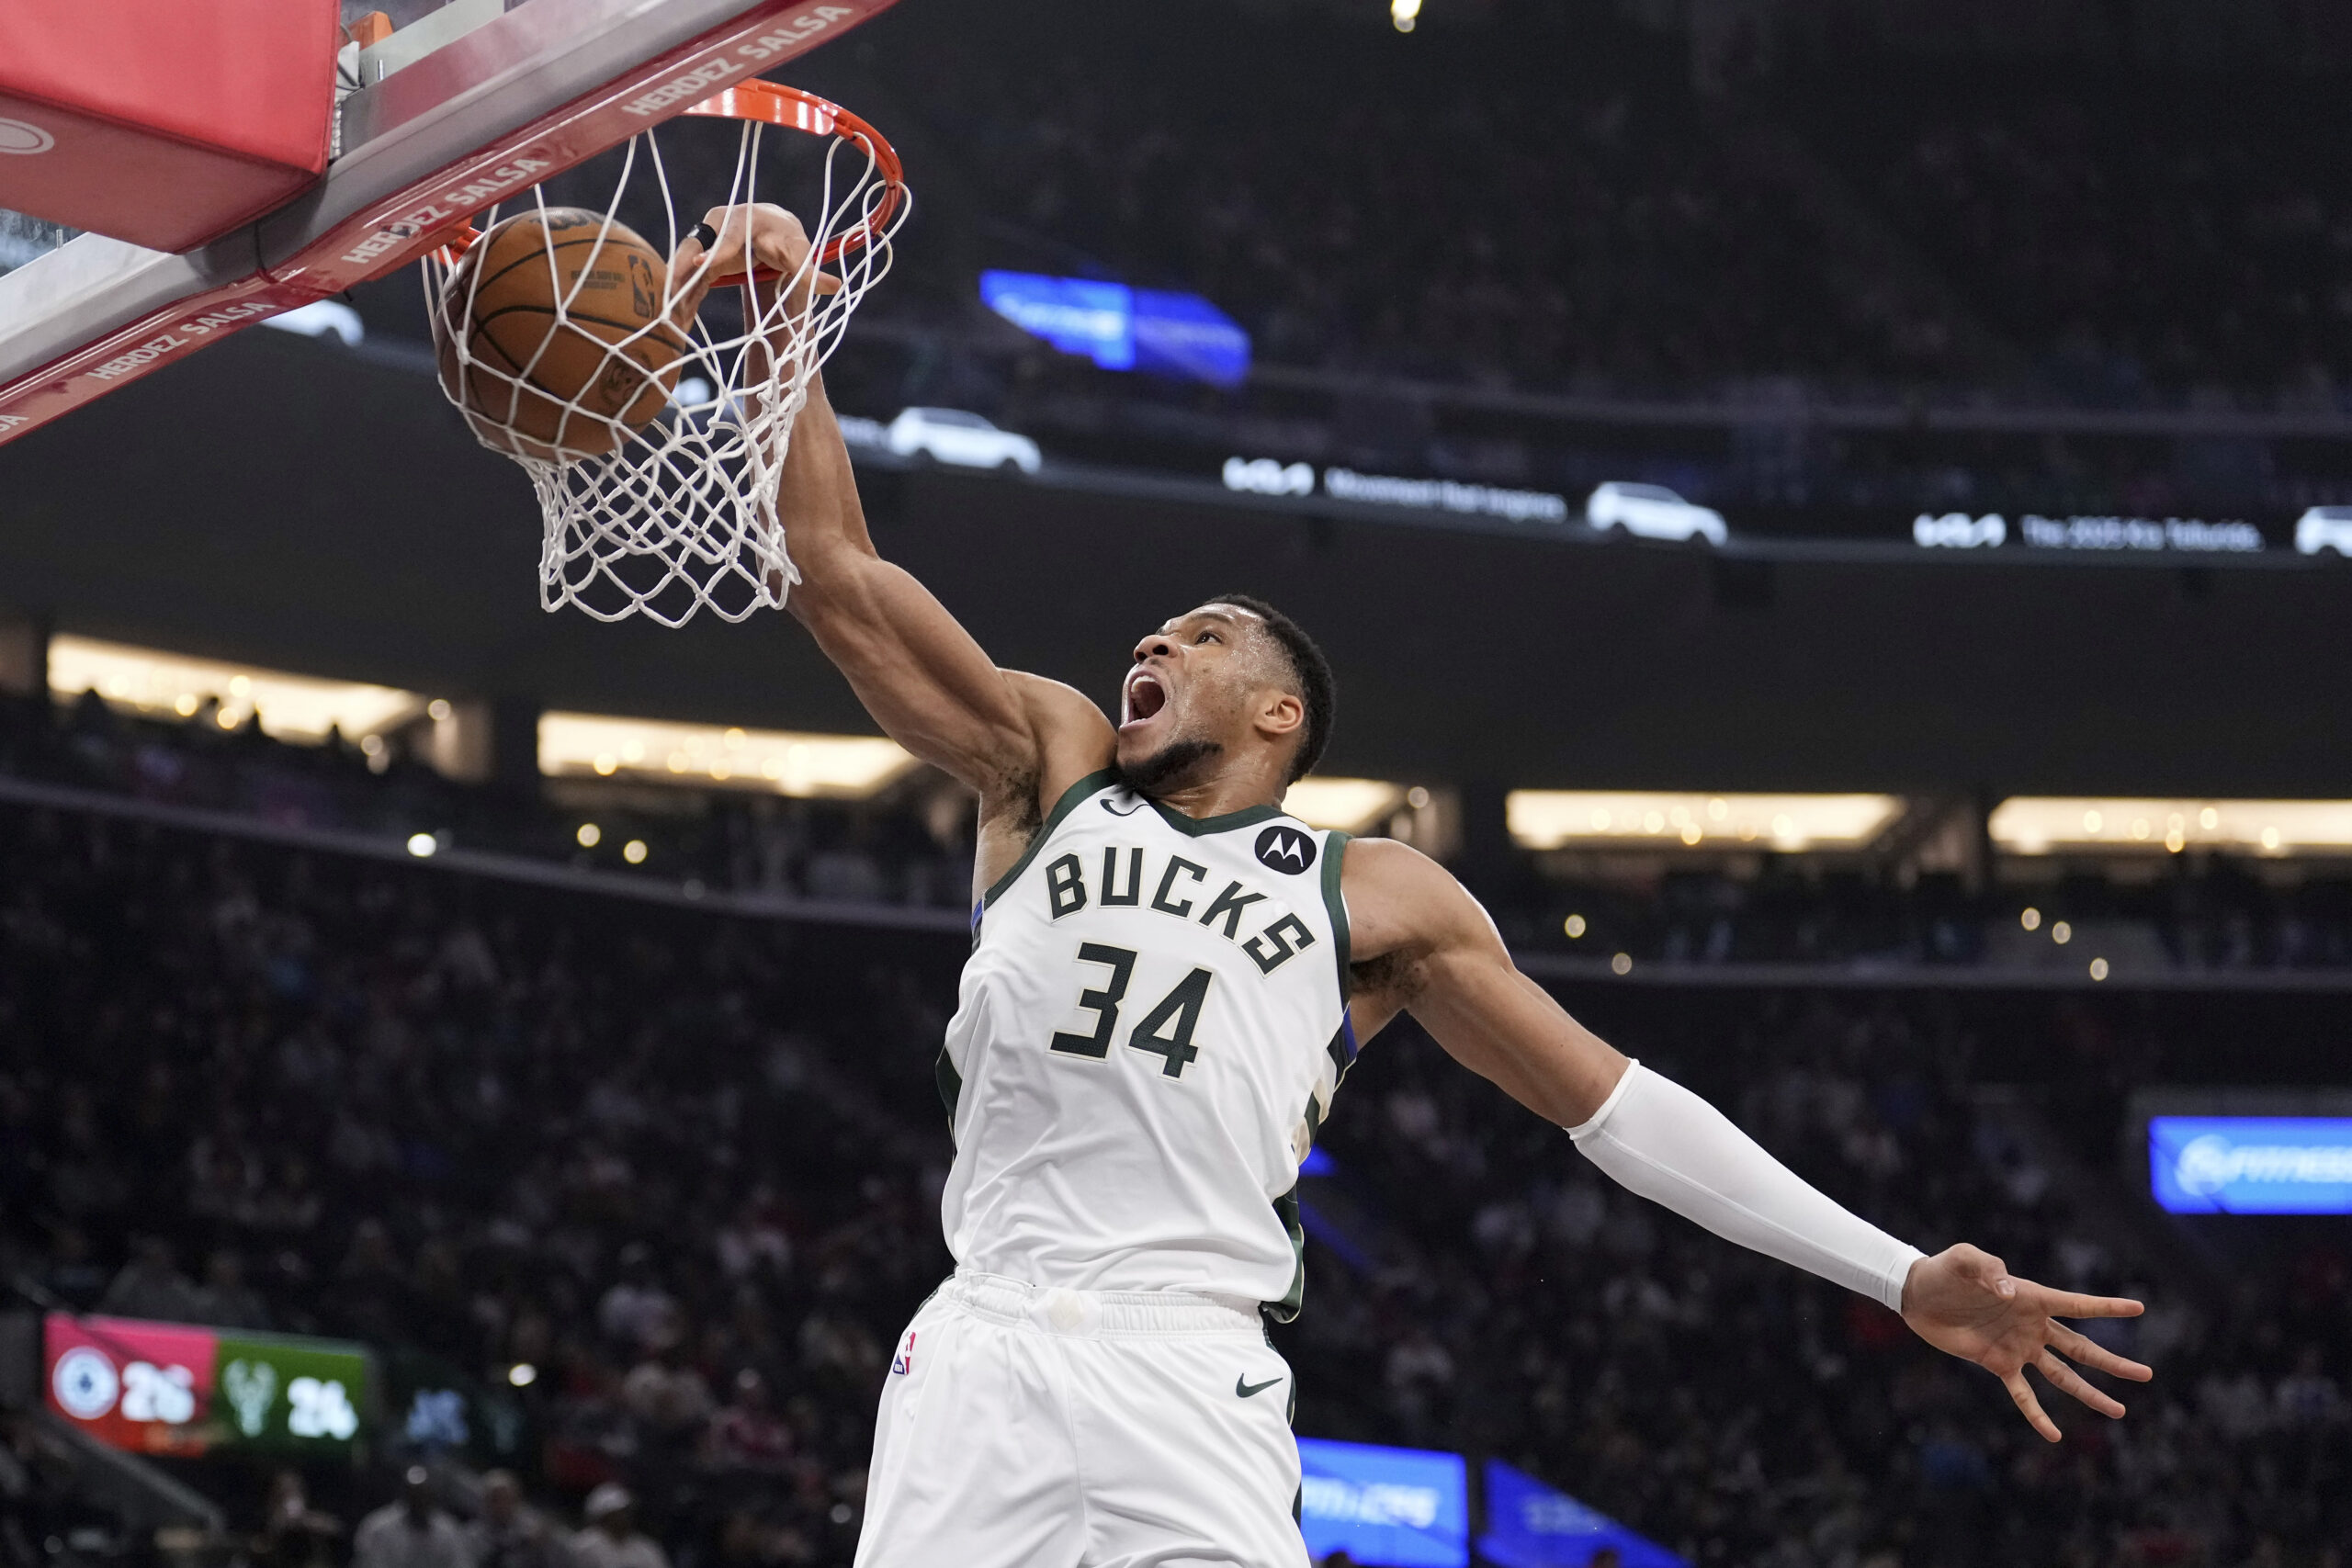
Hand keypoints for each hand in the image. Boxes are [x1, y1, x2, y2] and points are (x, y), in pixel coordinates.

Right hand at [674, 204, 840, 312]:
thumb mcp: (798, 254)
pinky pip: (687, 273)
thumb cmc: (787, 242)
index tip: (702, 265)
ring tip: (668, 312)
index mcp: (746, 219)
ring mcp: (706, 237)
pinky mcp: (699, 253)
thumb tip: (835, 286)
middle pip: (697, 246)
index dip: (716, 252)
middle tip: (673, 293)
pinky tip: (675, 315)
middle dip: (684, 269)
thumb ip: (810, 273)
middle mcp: (720, 222)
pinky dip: (681, 292)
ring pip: (686, 259)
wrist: (772, 229)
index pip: (728, 237)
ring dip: (676, 285)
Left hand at [1900, 1243, 2152, 1441]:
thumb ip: (1989, 1269)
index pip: (2078, 1305)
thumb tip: (2008, 1295)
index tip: (2140, 1308)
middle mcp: (2032, 1325)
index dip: (2108, 1306)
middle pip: (2082, 1348)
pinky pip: (2023, 1394)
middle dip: (2113, 1363)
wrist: (1916, 1294)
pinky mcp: (1997, 1364)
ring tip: (2119, 1411)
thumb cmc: (1944, 1271)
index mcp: (2032, 1297)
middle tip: (2146, 1375)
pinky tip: (2054, 1435)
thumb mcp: (1965, 1259)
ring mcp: (2018, 1347)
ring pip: (2063, 1375)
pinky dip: (2037, 1415)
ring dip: (2090, 1393)